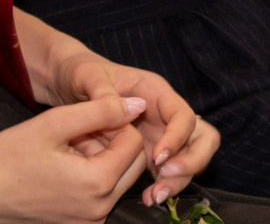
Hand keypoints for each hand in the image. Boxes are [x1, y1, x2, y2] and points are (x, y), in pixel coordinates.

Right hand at [0, 94, 151, 223]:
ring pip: (118, 179)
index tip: (86, 118)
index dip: (115, 122)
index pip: (134, 142)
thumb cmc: (11, 156)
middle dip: (113, 142)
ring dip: (101, 158)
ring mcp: (92, 221)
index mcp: (98, 183)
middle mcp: (101, 209)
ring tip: (66, 148)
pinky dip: (91, 175)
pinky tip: (63, 165)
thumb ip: (100, 110)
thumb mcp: (55, 123)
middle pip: (132, 164)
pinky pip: (102, 195)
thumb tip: (138, 105)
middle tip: (78, 132)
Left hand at [46, 50, 217, 205]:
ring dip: (178, 180)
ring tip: (154, 195)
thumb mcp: (86, 74)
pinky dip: (164, 186)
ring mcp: (160, 134)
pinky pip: (168, 172)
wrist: (68, 83)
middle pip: (202, 137)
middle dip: (192, 161)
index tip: (157, 157)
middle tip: (165, 176)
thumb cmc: (80, 72)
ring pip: (189, 158)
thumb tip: (127, 109)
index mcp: (155, 91)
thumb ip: (102, 90)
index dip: (177, 137)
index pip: (182, 115)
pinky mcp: (150, 153)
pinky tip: (146, 197)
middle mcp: (164, 113)